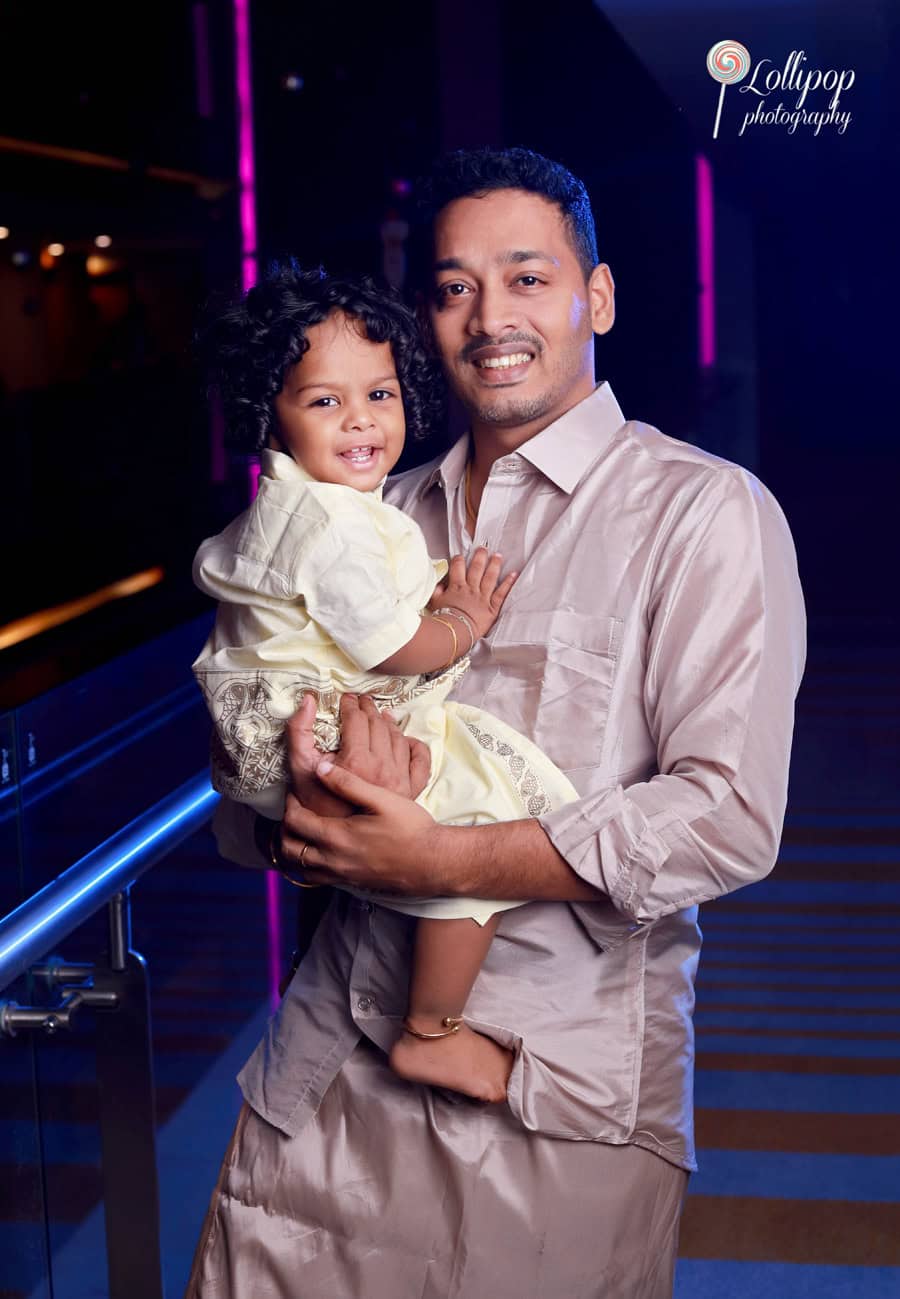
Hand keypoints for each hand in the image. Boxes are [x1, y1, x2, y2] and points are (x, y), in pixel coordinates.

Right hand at [278, 692, 432, 867]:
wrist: (340, 843)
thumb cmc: (316, 807)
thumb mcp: (301, 769)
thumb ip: (300, 733)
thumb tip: (309, 701)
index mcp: (357, 762)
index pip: (356, 720)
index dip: (349, 705)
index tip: (344, 699)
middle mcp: (382, 768)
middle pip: (378, 725)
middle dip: (367, 709)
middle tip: (360, 702)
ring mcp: (399, 780)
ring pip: (398, 738)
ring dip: (388, 722)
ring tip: (380, 715)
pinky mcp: (410, 790)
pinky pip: (420, 760)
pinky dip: (415, 745)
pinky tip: (406, 739)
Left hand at [279, 760, 448, 895]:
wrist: (432, 862)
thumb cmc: (411, 828)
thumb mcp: (382, 798)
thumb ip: (348, 783)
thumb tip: (320, 767)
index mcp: (338, 836)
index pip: (295, 821)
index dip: (290, 804)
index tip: (297, 792)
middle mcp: (334, 860)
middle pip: (289, 848)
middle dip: (284, 828)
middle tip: (294, 811)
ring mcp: (341, 875)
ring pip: (299, 867)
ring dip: (293, 848)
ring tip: (301, 831)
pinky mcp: (350, 882)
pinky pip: (316, 878)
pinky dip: (308, 865)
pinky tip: (318, 851)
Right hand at [427, 547, 516, 640]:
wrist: (455, 632)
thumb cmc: (443, 619)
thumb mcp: (434, 604)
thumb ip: (436, 591)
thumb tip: (439, 583)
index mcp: (456, 587)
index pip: (458, 567)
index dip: (459, 560)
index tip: (460, 556)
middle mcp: (471, 589)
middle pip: (476, 568)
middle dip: (480, 556)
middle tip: (483, 548)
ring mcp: (482, 597)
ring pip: (490, 577)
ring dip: (494, 565)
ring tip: (498, 555)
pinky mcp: (492, 607)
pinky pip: (501, 593)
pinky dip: (508, 583)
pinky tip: (514, 574)